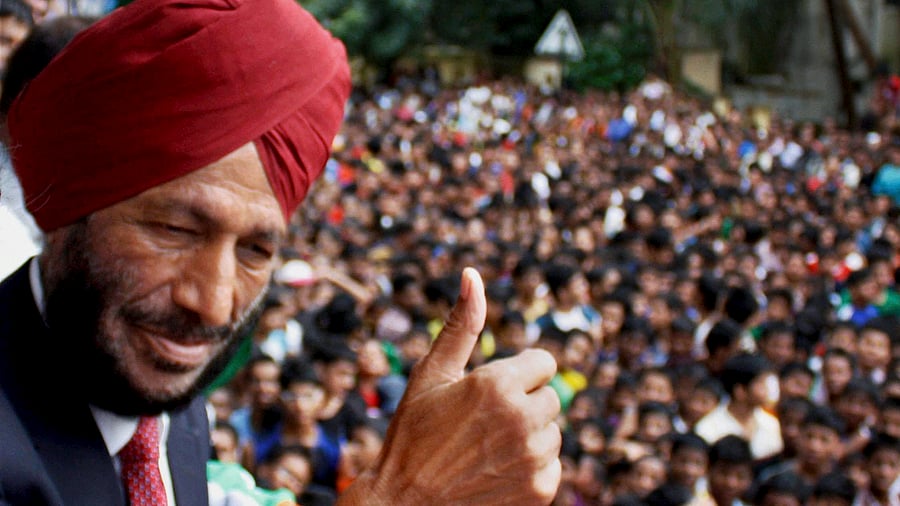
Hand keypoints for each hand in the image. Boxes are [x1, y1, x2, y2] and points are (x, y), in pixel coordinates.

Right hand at [339, 268, 560, 504]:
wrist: (405, 505)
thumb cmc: (413, 435)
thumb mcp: (432, 374)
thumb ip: (462, 324)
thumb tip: (472, 274)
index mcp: (498, 384)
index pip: (544, 363)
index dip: (518, 374)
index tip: (492, 391)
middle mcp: (522, 419)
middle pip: (551, 397)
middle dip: (524, 404)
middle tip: (484, 423)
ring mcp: (534, 458)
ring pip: (552, 432)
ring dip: (528, 436)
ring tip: (486, 449)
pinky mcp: (542, 490)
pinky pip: (552, 466)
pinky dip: (531, 468)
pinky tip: (495, 472)